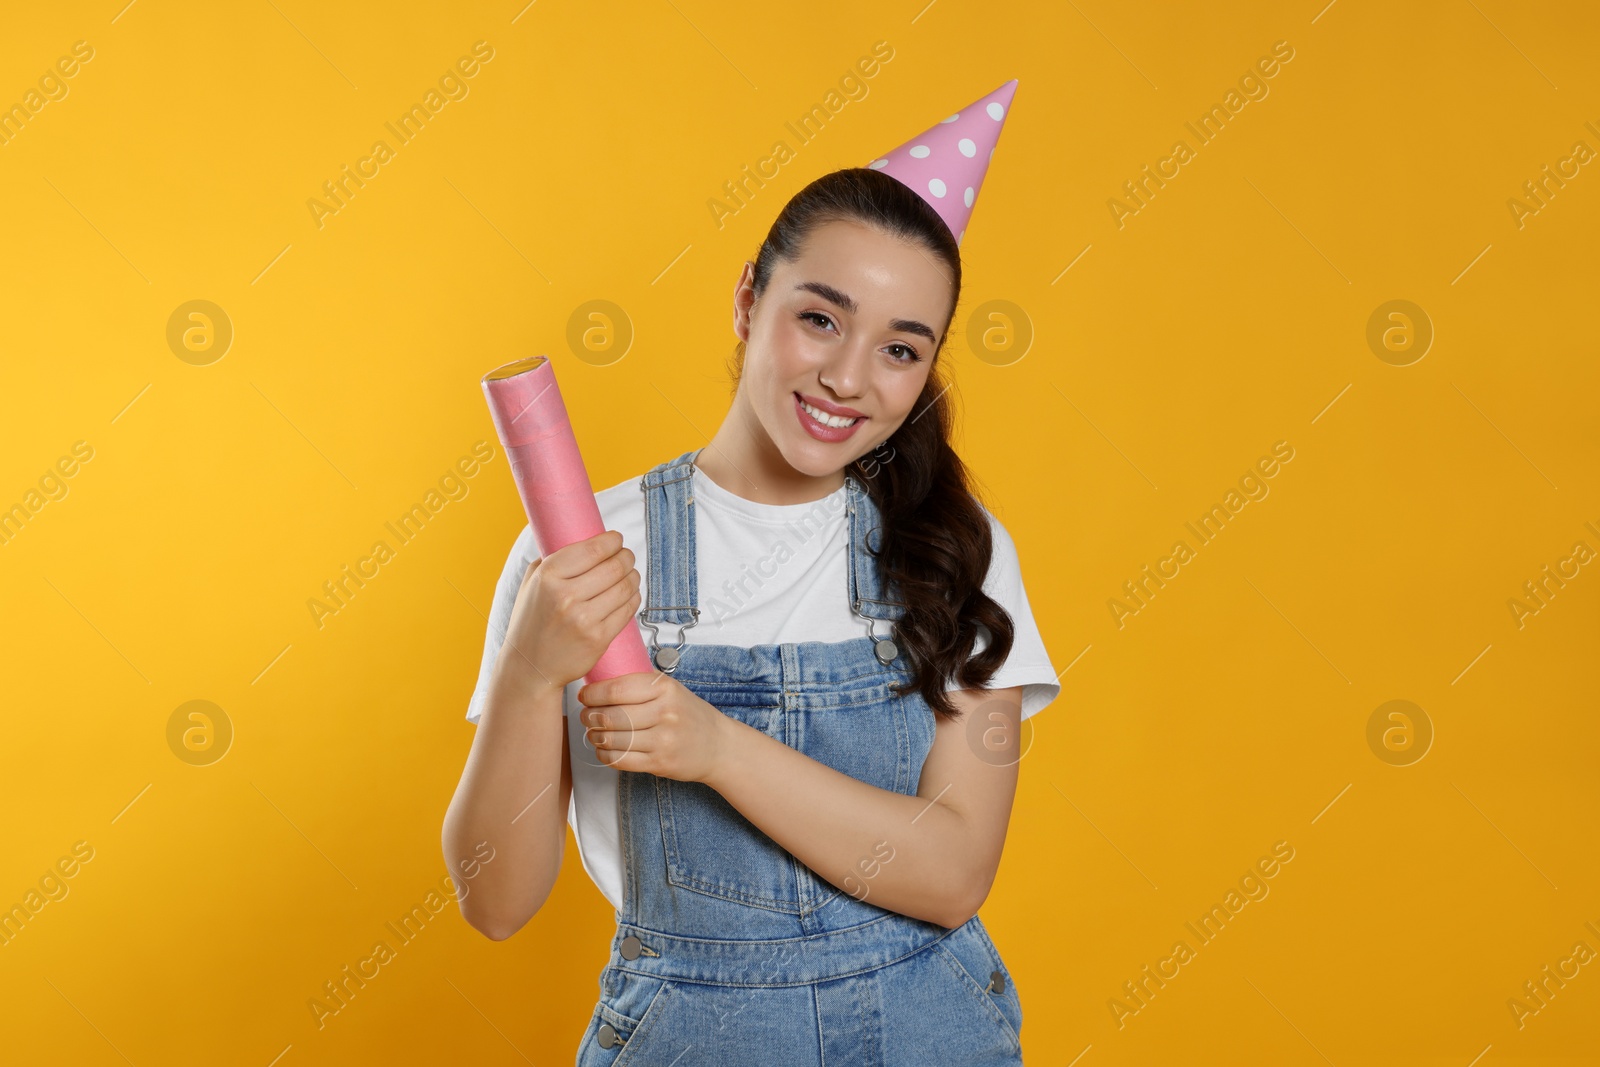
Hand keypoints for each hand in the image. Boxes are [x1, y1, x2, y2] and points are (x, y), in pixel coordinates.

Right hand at [497, 529, 640, 693]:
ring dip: (633, 576)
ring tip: (629, 574)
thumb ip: (552, 558)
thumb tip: (583, 537)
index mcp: (548, 576)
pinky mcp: (598, 638)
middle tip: (626, 556)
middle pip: (615, 566)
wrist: (530, 667)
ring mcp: (584, 619)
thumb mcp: (532, 583)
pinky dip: (633, 598)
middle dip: (626, 557)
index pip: (593, 549)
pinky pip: (628, 609)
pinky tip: (628, 594)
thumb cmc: (532, 621)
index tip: (616, 540)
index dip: (612, 541)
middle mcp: (566, 596)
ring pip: (626, 586)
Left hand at [576, 672, 732, 782]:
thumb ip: (640, 685)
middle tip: (586, 715)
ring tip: (593, 732)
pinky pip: (620, 760)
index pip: (616, 689)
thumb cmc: (688, 714)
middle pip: (610, 715)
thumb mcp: (670, 689)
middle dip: (589, 716)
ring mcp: (663, 740)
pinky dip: (604, 754)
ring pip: (612, 739)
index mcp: (665, 688)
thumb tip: (598, 683)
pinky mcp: (659, 763)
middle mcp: (665, 712)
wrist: (717, 745)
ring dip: (594, 736)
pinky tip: (604, 748)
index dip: (593, 693)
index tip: (585, 695)